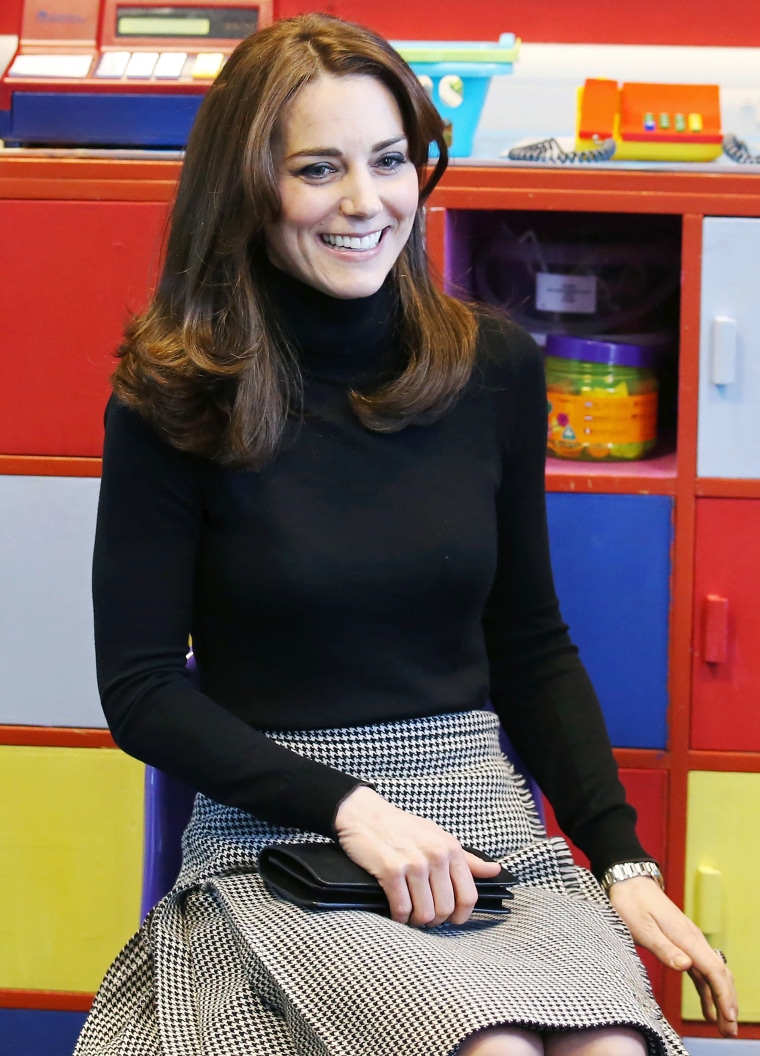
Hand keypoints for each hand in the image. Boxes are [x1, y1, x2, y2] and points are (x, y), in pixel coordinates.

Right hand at [333, 785, 501, 925]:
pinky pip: (402, 909)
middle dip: (435, 920)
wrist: (364, 814)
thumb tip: (495, 871)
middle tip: (424, 916)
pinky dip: (399, 918)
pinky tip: (396, 912)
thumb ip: (467, 858)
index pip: (469, 895)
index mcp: (451, 848)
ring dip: (417, 922)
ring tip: (410, 915)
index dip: (461, 915)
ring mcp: (414, 864)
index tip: (452, 919)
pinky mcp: (391, 871)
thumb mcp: (438, 837)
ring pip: (425, 914)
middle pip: (446, 909)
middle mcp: (436, 856)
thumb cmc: (402, 827)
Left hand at [608, 875, 737, 1036]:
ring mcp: (690, 942)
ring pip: (713, 974)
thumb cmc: (632, 904)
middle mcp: (693, 939)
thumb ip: (663, 948)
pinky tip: (708, 1009)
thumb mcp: (642, 928)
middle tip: (729, 1031)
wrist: (629, 883)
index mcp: (686, 937)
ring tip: (723, 1027)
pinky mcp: (683, 944)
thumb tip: (686, 966)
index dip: (724, 995)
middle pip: (720, 975)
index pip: (714, 970)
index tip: (728, 1017)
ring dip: (720, 1000)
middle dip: (728, 1003)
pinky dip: (708, 991)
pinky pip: (701, 971)